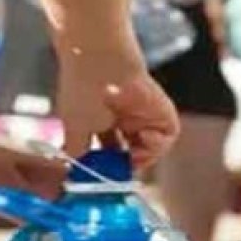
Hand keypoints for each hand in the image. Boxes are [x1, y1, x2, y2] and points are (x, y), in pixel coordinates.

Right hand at [58, 56, 179, 167]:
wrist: (100, 63)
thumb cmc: (83, 89)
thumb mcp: (74, 129)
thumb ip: (77, 154)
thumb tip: (74, 175)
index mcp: (104, 123)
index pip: (109, 154)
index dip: (107, 168)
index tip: (102, 178)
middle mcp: (125, 120)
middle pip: (131, 155)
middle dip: (125, 168)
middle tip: (118, 175)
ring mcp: (144, 116)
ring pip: (150, 150)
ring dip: (141, 158)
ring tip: (130, 155)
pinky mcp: (162, 112)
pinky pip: (166, 138)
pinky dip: (156, 144)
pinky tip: (142, 136)